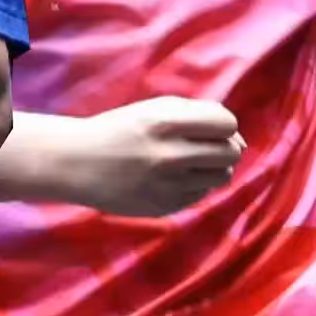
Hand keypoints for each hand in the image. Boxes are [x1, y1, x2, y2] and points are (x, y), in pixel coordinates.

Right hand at [63, 96, 246, 216]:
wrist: (77, 162)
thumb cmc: (117, 128)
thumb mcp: (151, 109)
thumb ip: (195, 114)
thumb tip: (238, 139)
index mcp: (165, 121)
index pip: (226, 124)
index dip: (223, 125)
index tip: (210, 127)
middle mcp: (171, 154)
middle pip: (230, 153)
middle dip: (223, 148)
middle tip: (203, 146)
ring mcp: (169, 184)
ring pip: (221, 177)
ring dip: (211, 168)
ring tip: (188, 162)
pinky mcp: (166, 207)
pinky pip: (201, 195)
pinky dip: (193, 184)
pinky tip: (171, 178)